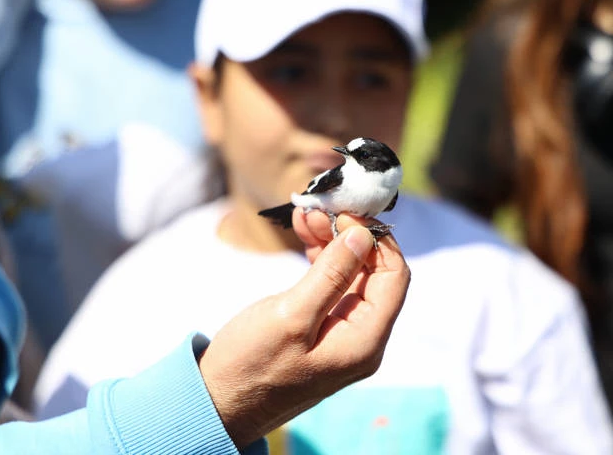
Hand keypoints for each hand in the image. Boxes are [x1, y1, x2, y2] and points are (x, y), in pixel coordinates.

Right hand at [198, 211, 409, 447]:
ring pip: (352, 274)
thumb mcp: (291, 316)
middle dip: (350, 236)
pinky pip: (332, 285)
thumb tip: (362, 236)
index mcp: (365, 341)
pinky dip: (320, 259)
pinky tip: (303, 235)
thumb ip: (332, 275)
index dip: (375, 240)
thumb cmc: (251, 366)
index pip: (394, 277)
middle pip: (374, 272)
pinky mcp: (321, 327)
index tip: (344, 214)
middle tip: (317, 210)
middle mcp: (362, 337)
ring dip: (332, 242)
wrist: (218, 401)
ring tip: (305, 215)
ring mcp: (342, 332)